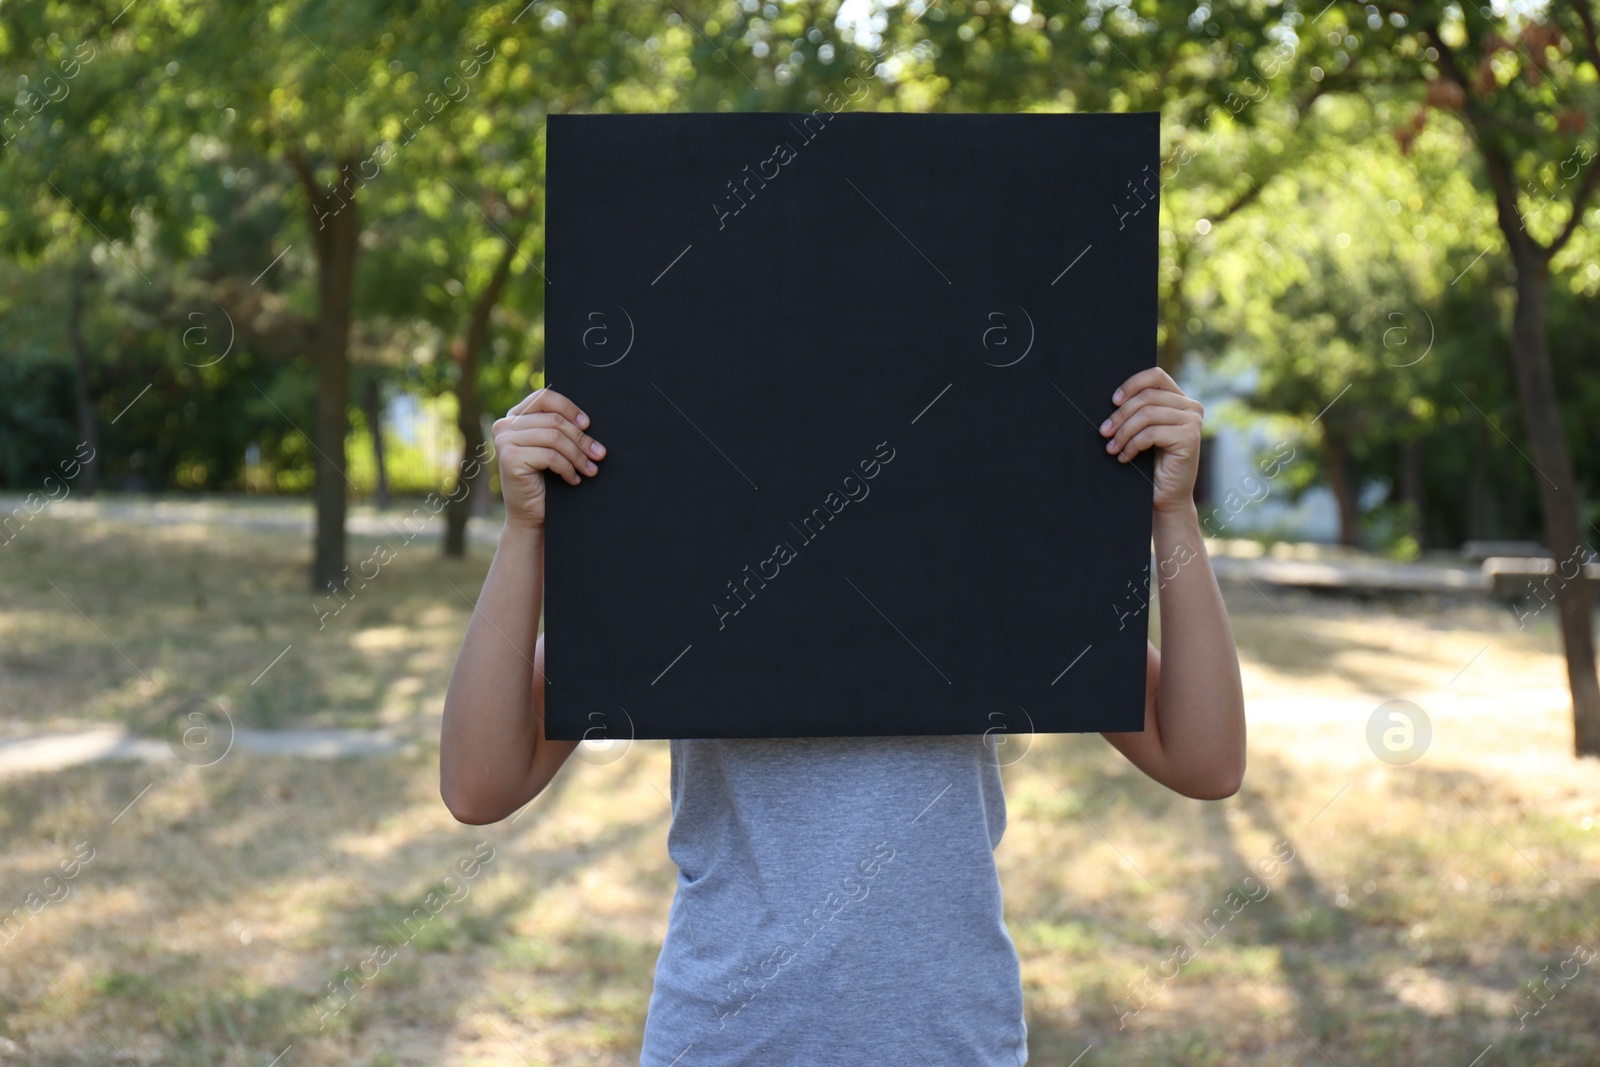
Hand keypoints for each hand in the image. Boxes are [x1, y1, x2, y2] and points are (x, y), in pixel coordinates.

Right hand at [492, 387, 605, 529]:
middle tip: (599, 454)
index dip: (569, 408)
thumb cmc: (545, 481)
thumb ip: (558, 429)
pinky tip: (574, 479)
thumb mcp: (552, 448)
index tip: (588, 424)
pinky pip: (551, 456)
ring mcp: (505, 441)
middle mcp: (504, 425)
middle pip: (554, 420)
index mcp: (514, 417)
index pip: (544, 397)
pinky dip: (568, 468)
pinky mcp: (510, 458)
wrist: (530, 515)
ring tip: (590, 469)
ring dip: (578, 455)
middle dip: (581, 439)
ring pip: (555, 437)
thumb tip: (587, 421)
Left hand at [1098, 367, 1203, 513]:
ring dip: (1123, 432)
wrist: (1166, 496)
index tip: (1113, 401)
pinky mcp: (1189, 438)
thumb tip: (1113, 398)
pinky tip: (1124, 457)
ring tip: (1112, 447)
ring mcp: (1192, 422)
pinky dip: (1132, 445)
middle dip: (1120, 415)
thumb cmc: (1151, 464)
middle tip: (1104, 432)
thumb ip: (1139, 411)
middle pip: (1147, 397)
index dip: (1131, 385)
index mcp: (1180, 400)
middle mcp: (1191, 407)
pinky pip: (1150, 433)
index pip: (1155, 376)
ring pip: (1146, 414)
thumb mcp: (1144, 431)